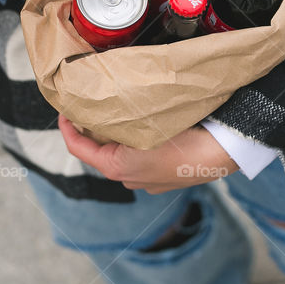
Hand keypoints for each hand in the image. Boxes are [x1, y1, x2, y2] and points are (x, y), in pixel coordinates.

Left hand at [58, 114, 239, 193]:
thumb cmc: (183, 137)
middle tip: (95, 106)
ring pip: (122, 155)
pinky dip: (137, 145)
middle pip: (100, 151)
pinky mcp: (163, 180)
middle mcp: (128, 180)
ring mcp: (147, 183)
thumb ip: (118, 116)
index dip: (67, 127)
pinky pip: (141, 160)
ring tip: (122, 114)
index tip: (65, 110)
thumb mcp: (144, 122)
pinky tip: (148, 128)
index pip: (78, 147)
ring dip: (118, 137)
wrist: (219, 153)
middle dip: (96, 129)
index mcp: (117, 167)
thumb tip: (99, 100)